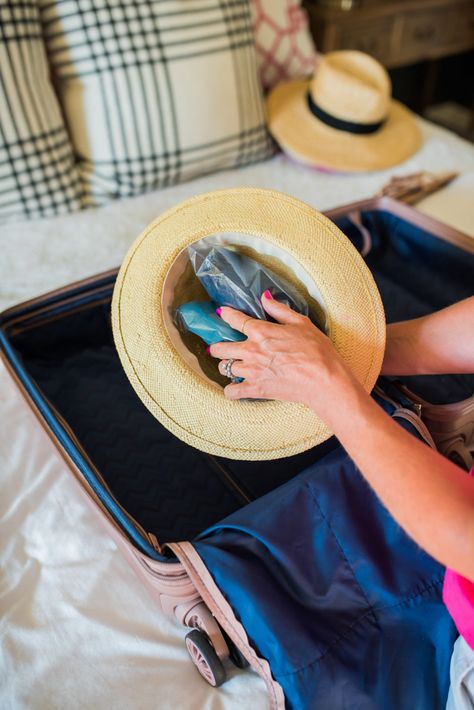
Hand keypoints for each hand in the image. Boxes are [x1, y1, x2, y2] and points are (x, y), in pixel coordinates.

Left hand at [208, 291, 358, 419]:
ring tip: (233, 366)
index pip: (234, 319)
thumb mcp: (302, 323)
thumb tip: (264, 297)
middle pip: (220, 348)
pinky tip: (236, 386)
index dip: (226, 314)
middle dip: (217, 347)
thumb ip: (279, 310)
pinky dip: (231, 390)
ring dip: (227, 366)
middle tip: (220, 348)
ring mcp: (252, 372)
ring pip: (224, 368)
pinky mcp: (256, 390)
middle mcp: (251, 351)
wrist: (324, 380)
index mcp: (261, 331)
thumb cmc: (317, 350)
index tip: (222, 313)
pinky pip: (232, 391)